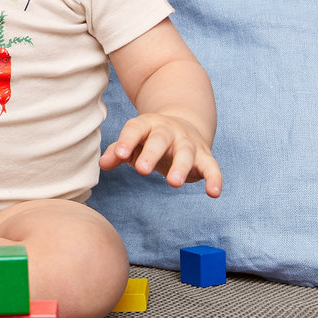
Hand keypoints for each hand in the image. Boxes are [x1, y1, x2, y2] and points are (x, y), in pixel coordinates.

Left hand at [99, 112, 222, 197]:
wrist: (183, 124)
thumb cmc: (149, 139)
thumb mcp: (133, 143)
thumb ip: (118, 152)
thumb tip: (102, 163)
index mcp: (147, 125)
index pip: (135, 129)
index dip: (127, 141)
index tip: (120, 155)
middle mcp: (169, 131)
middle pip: (160, 139)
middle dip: (152, 153)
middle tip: (142, 170)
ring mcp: (188, 142)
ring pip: (186, 152)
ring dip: (180, 167)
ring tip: (173, 183)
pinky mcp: (205, 156)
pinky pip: (212, 166)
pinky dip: (214, 178)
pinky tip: (213, 193)